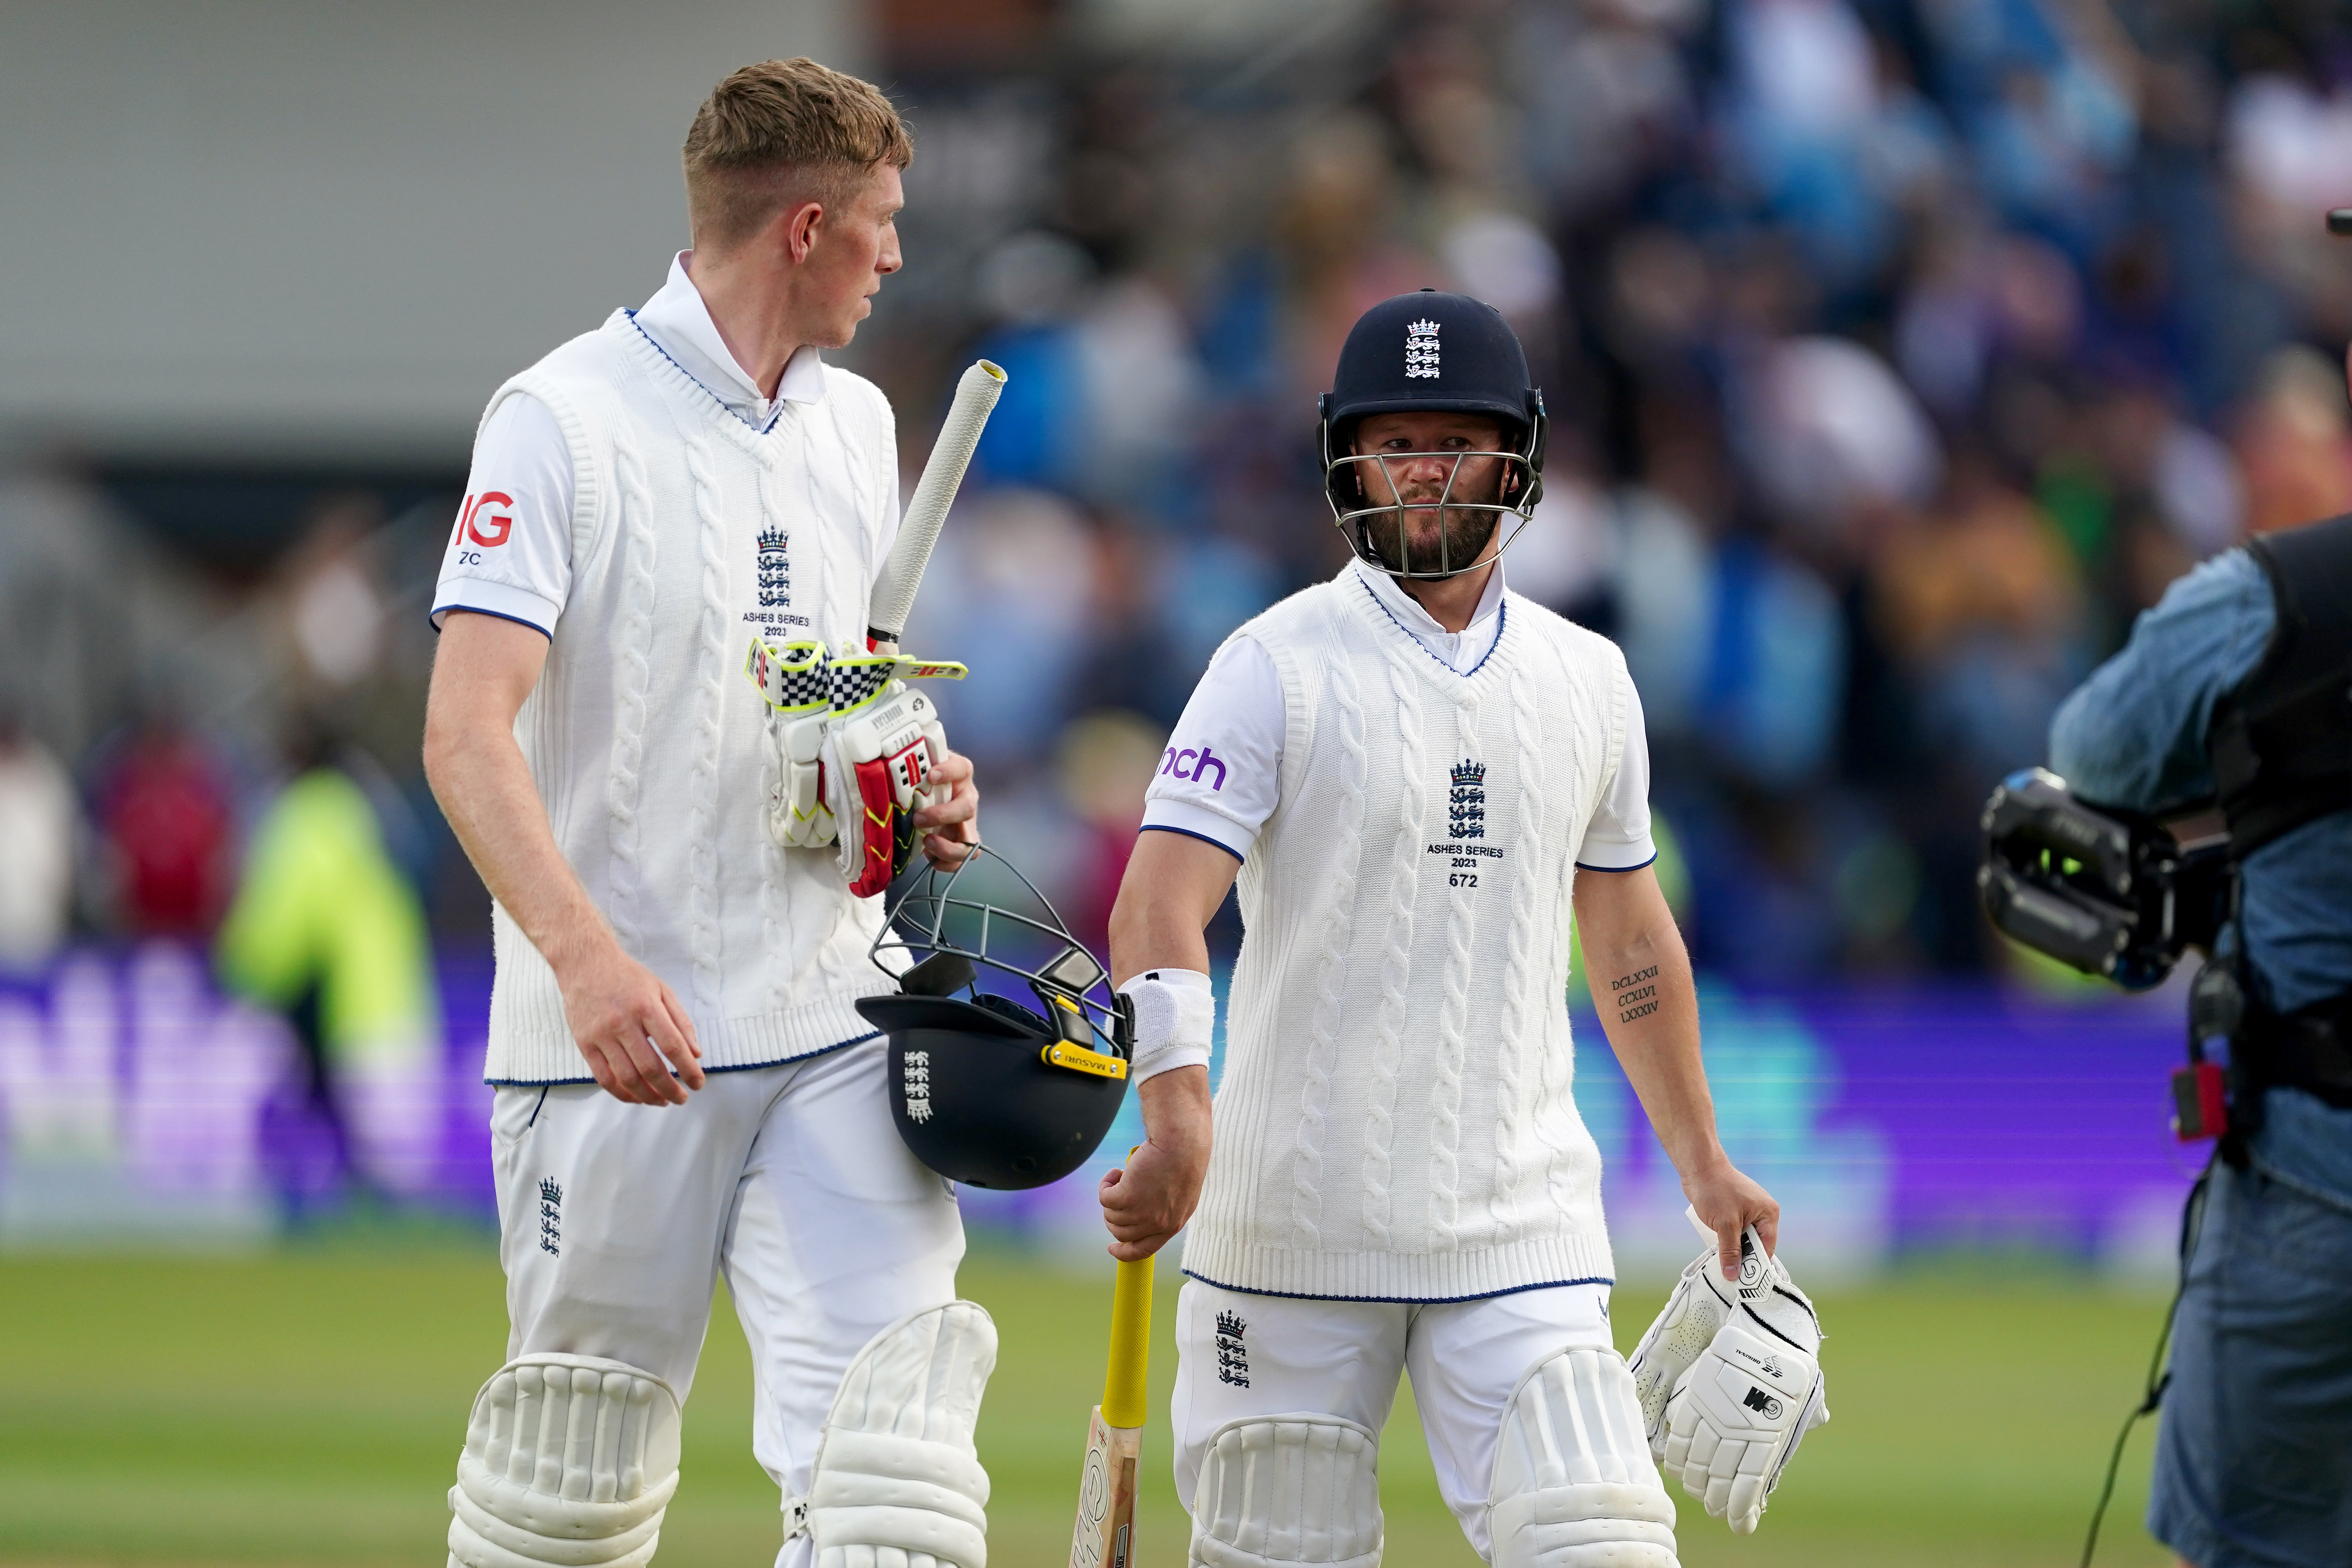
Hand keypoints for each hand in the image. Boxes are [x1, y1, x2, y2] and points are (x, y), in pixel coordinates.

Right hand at [553, 934, 703, 1104]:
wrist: (585, 964)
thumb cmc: (627, 977)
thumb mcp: (661, 990)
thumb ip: (681, 1021)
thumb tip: (696, 1054)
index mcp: (646, 1007)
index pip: (672, 1046)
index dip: (688, 1070)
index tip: (698, 1083)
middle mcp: (623, 1022)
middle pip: (650, 1067)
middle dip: (670, 1089)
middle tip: (682, 1098)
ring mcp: (601, 1035)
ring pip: (626, 1078)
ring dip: (648, 1096)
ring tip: (662, 1101)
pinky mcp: (585, 1044)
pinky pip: (604, 1078)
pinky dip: (622, 1093)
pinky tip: (637, 1097)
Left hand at [913, 747, 978, 868]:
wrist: (928, 791)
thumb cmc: (922, 777)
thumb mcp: (920, 765)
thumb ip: (911, 761)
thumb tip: (884, 759)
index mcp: (959, 775)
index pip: (961, 768)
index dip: (949, 772)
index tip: (930, 776)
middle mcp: (967, 798)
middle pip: (967, 808)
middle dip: (942, 815)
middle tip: (918, 818)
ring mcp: (966, 823)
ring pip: (970, 841)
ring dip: (947, 846)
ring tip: (926, 841)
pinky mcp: (959, 842)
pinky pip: (960, 860)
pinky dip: (944, 861)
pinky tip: (927, 854)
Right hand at [1099, 1067, 1210, 1259]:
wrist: (1181, 1142)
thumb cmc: (1182, 1159)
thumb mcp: (1179, 1194)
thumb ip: (1163, 1210)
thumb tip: (1137, 1217)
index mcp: (1173, 1225)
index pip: (1144, 1250)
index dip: (1125, 1252)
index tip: (1112, 1248)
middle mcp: (1158, 1224)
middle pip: (1121, 1232)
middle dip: (1113, 1214)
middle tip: (1117, 1194)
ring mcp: (1142, 1214)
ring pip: (1110, 1215)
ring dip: (1110, 1195)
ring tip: (1123, 1176)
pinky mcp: (1127, 1198)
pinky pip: (1104, 1198)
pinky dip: (1106, 1184)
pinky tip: (1117, 1171)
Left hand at [1682, 1156, 1778, 1279]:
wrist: (1698, 1166)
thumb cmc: (1715, 1190)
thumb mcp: (1725, 1225)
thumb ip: (1730, 1250)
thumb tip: (1733, 1275)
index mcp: (1768, 1214)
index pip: (1767, 1247)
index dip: (1756, 1264)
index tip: (1746, 1281)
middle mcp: (1761, 1212)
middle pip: (1755, 1244)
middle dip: (1744, 1258)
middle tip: (1731, 1276)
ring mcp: (1747, 1210)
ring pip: (1743, 1238)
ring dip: (1733, 1249)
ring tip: (1723, 1266)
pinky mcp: (1733, 1210)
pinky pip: (1734, 1231)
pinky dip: (1727, 1240)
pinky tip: (1718, 1250)